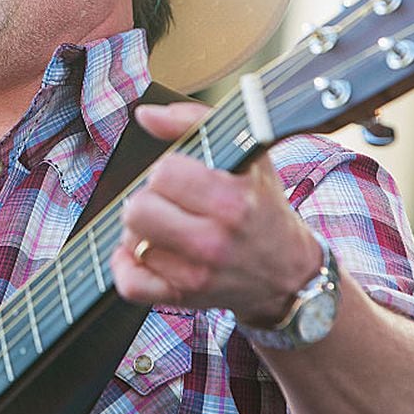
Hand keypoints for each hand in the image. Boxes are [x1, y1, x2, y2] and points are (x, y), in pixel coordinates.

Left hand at [110, 102, 322, 322]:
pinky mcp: (182, 298)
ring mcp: (197, 275)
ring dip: (140, 231)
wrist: (287, 271)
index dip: (166, 170)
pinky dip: (127, 266)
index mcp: (233, 201)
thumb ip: (194, 121)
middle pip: (139, 210)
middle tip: (167, 202)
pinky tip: (142, 252)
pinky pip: (130, 283)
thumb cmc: (262, 207)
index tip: (181, 176)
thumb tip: (146, 114)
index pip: (164, 174)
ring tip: (165, 226)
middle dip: (148, 199)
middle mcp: (215, 241)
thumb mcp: (246, 154)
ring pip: (131, 241)